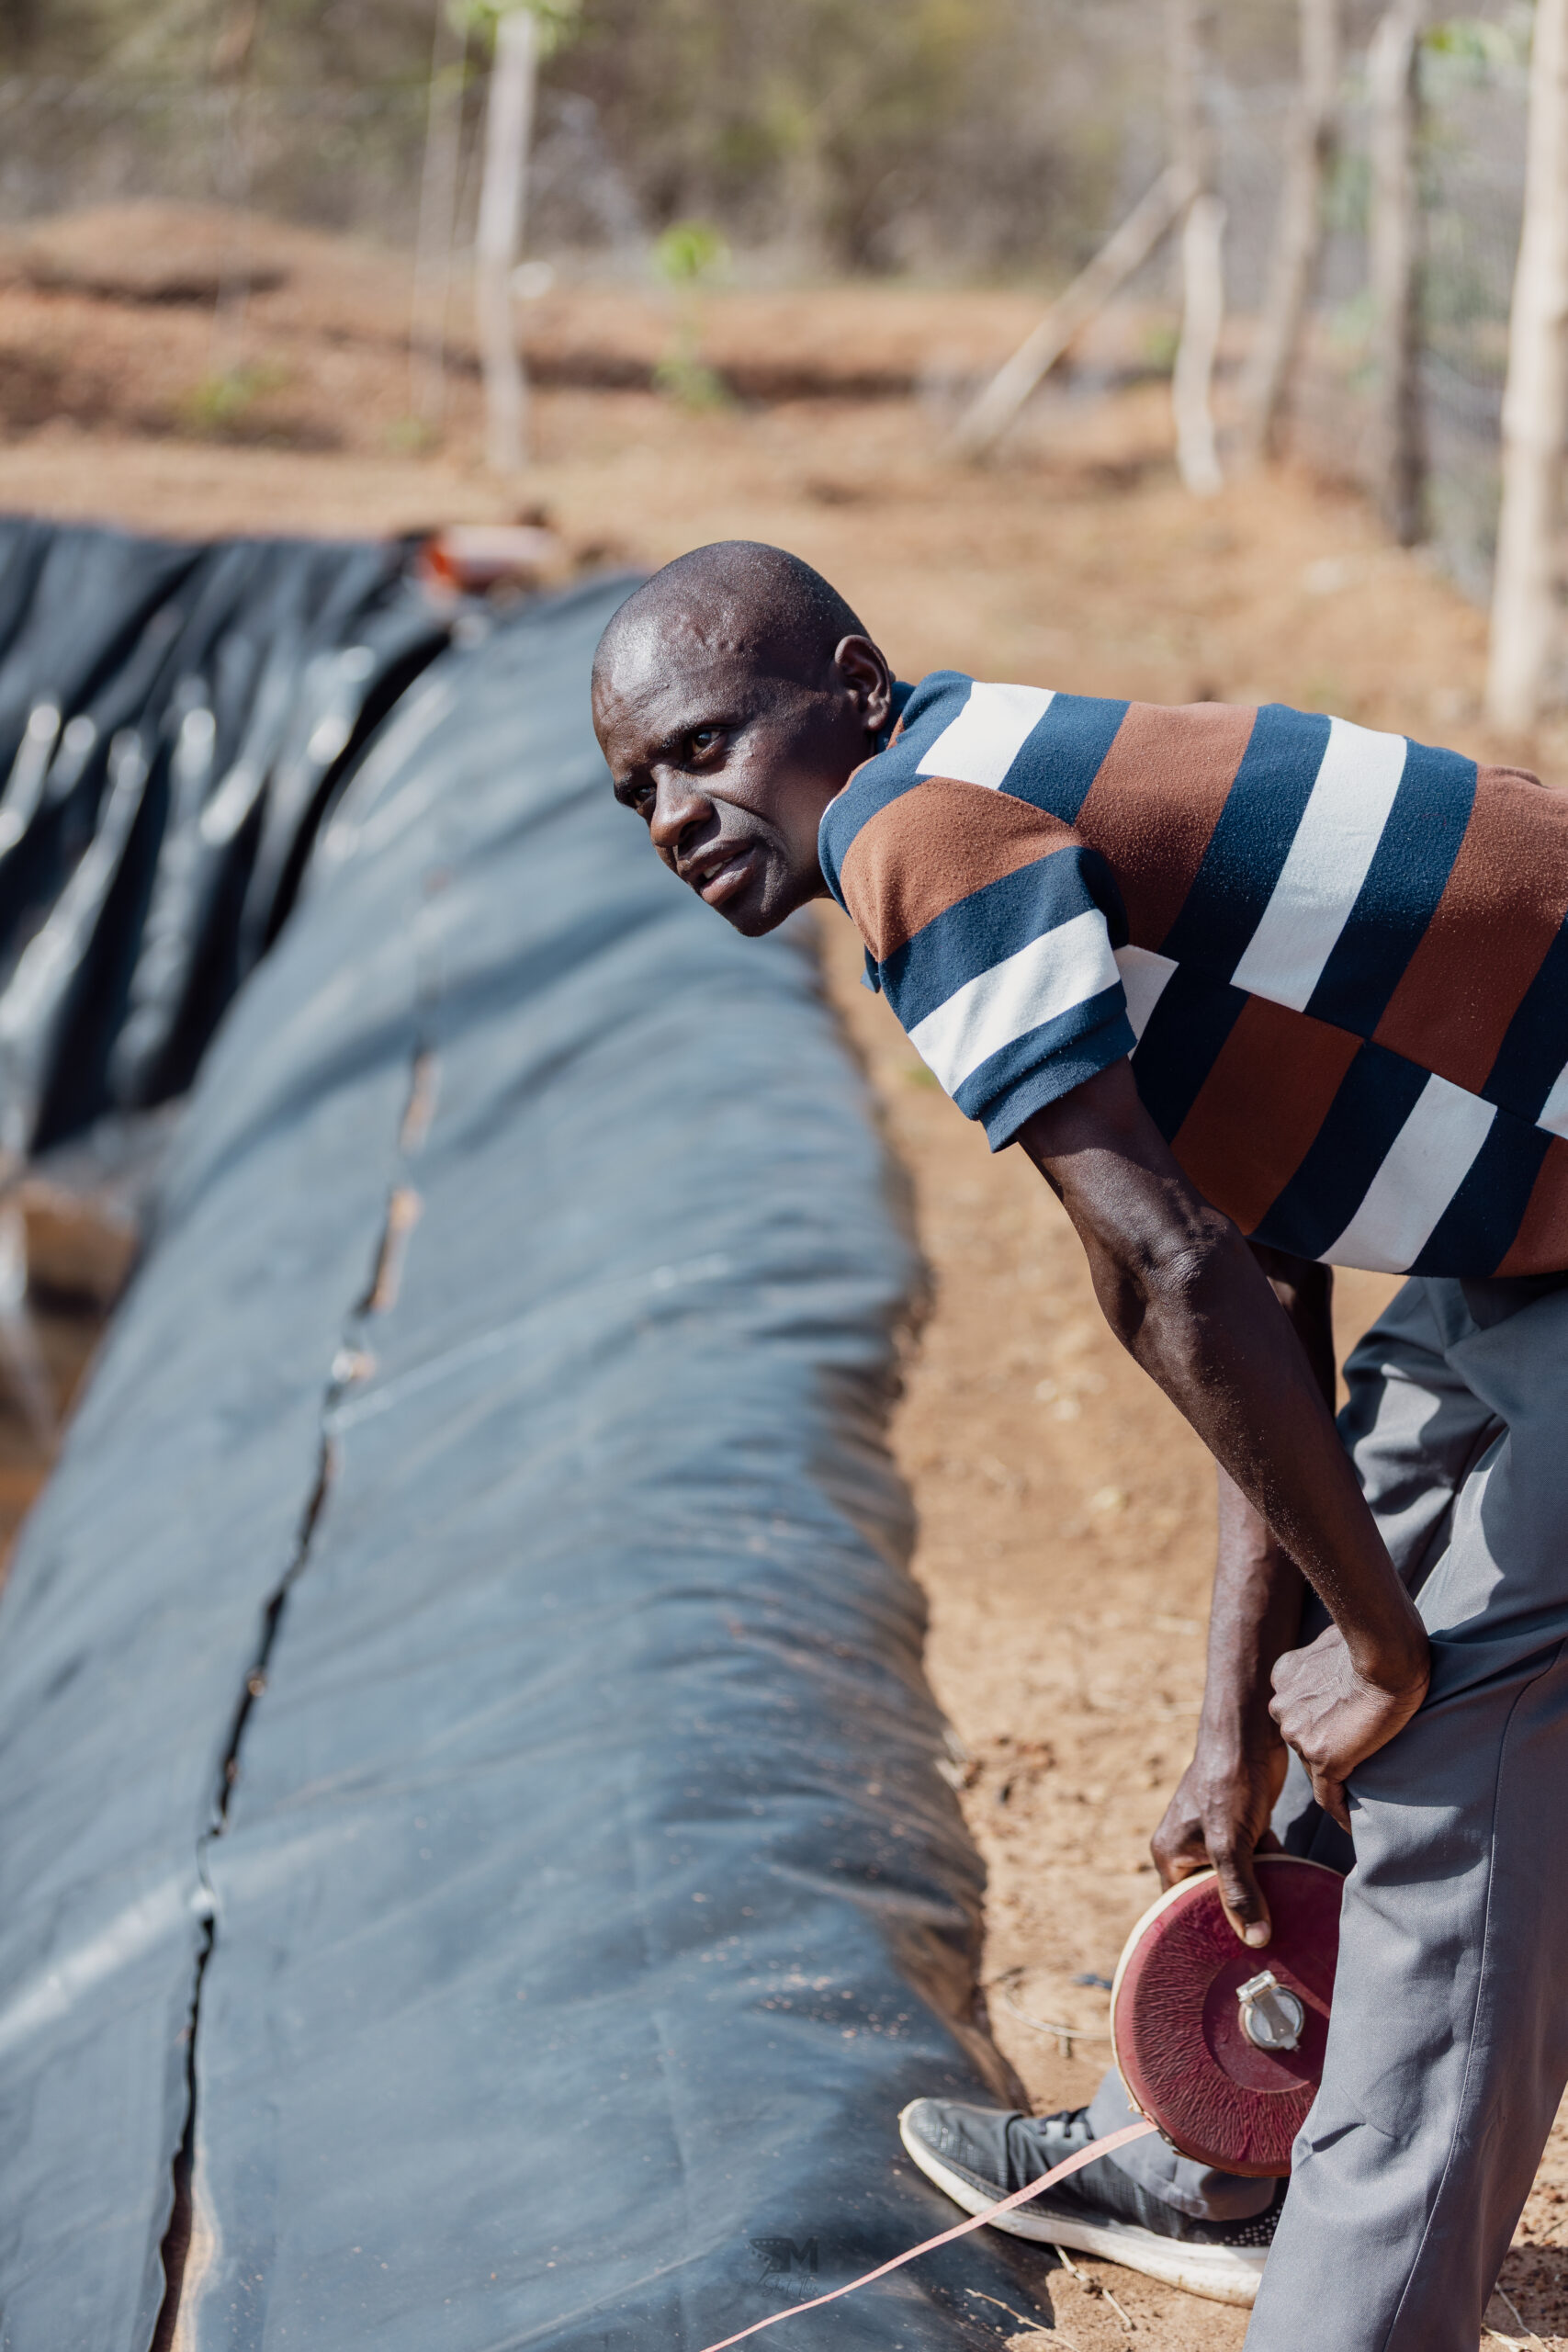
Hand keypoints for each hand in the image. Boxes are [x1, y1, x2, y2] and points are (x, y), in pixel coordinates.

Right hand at [1151, 1733, 1287, 1946]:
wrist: (1249, 1731)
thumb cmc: (1227, 1782)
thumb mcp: (1230, 1844)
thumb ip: (1239, 1892)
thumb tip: (1255, 1941)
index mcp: (1170, 1854)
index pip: (1180, 1907)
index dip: (1203, 1932)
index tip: (1231, 1959)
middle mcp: (1189, 1847)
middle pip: (1213, 1896)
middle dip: (1237, 1916)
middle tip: (1265, 1946)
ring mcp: (1217, 1836)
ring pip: (1240, 1880)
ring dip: (1261, 1894)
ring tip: (1285, 1925)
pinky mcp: (1243, 1825)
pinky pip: (1257, 1861)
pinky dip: (1274, 1871)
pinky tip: (1297, 1887)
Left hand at [1269, 1621, 1429, 1831]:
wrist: (1386, 1651)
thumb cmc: (1373, 1638)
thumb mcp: (1334, 1640)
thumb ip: (1326, 1656)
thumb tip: (1337, 1655)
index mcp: (1284, 1678)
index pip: (1298, 1713)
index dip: (1317, 1725)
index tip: (1334, 1735)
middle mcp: (1284, 1707)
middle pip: (1303, 1742)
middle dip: (1325, 1750)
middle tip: (1353, 1759)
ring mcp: (1300, 1735)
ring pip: (1317, 1768)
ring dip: (1337, 1777)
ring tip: (1361, 1790)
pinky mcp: (1324, 1758)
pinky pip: (1329, 1796)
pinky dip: (1340, 1812)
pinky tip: (1350, 1825)